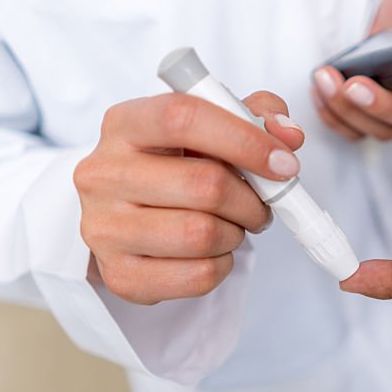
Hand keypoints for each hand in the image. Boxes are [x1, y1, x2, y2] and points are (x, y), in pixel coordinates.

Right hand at [75, 91, 304, 304]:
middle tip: (261, 204)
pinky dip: (222, 265)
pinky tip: (212, 251)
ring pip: (202, 234)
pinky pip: (198, 275)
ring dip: (236, 232)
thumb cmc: (174, 165)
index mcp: (124, 124)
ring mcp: (104, 228)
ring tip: (232, 225)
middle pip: (204, 184)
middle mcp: (103, 174)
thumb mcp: (209, 127)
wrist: (124, 215)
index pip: (183, 118)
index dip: (244, 140)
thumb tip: (289, 136)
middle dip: (251, 199)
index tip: (284, 163)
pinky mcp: (120, 275)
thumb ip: (254, 116)